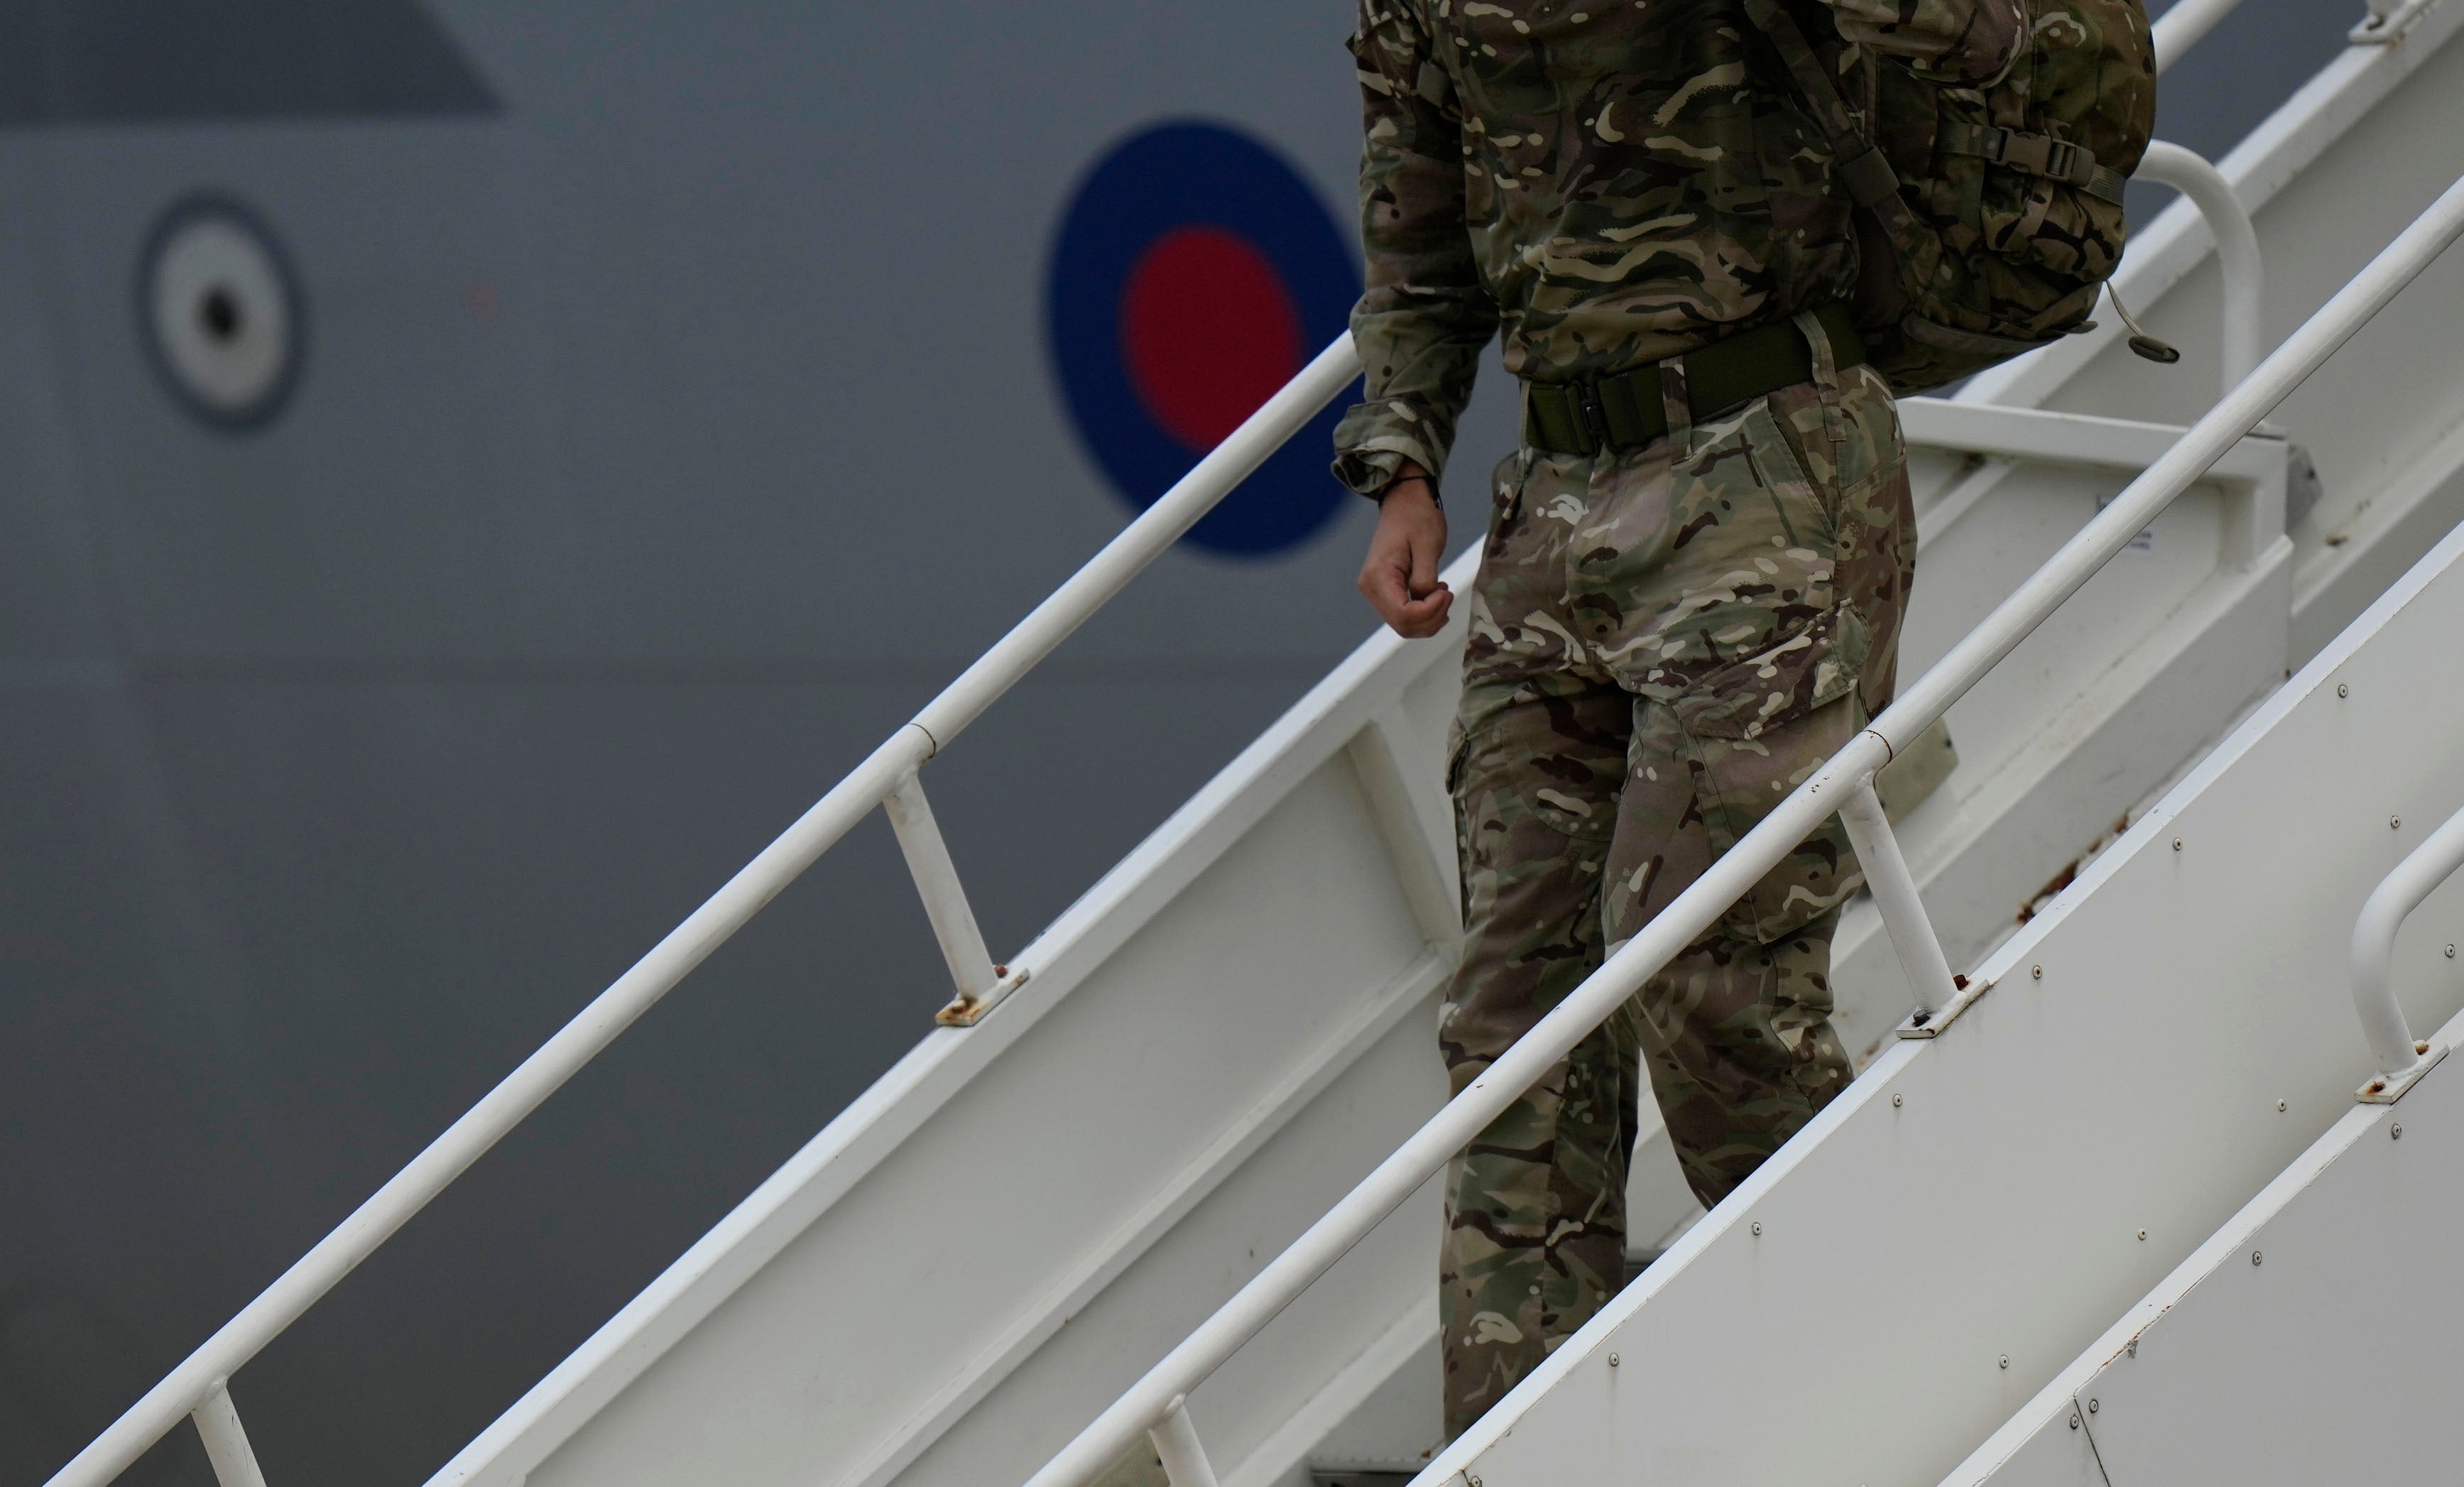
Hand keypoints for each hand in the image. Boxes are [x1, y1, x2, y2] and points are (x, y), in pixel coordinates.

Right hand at [1357, 466, 1451, 637]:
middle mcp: (1371, 588)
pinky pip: (1404, 614)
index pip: (1404, 615)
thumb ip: (1425, 579)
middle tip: (1448, 594)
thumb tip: (1425, 603)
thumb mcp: (1428, 546)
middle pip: (1403, 625)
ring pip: (1404, 624)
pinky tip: (1435, 594)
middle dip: (1432, 618)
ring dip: (1429, 618)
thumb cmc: (1416, 517)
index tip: (1447, 591)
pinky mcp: (1384, 591)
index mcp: (1378, 576)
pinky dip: (1424, 613)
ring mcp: (1375, 591)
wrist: (1403, 501)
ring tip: (1443, 593)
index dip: (1430, 612)